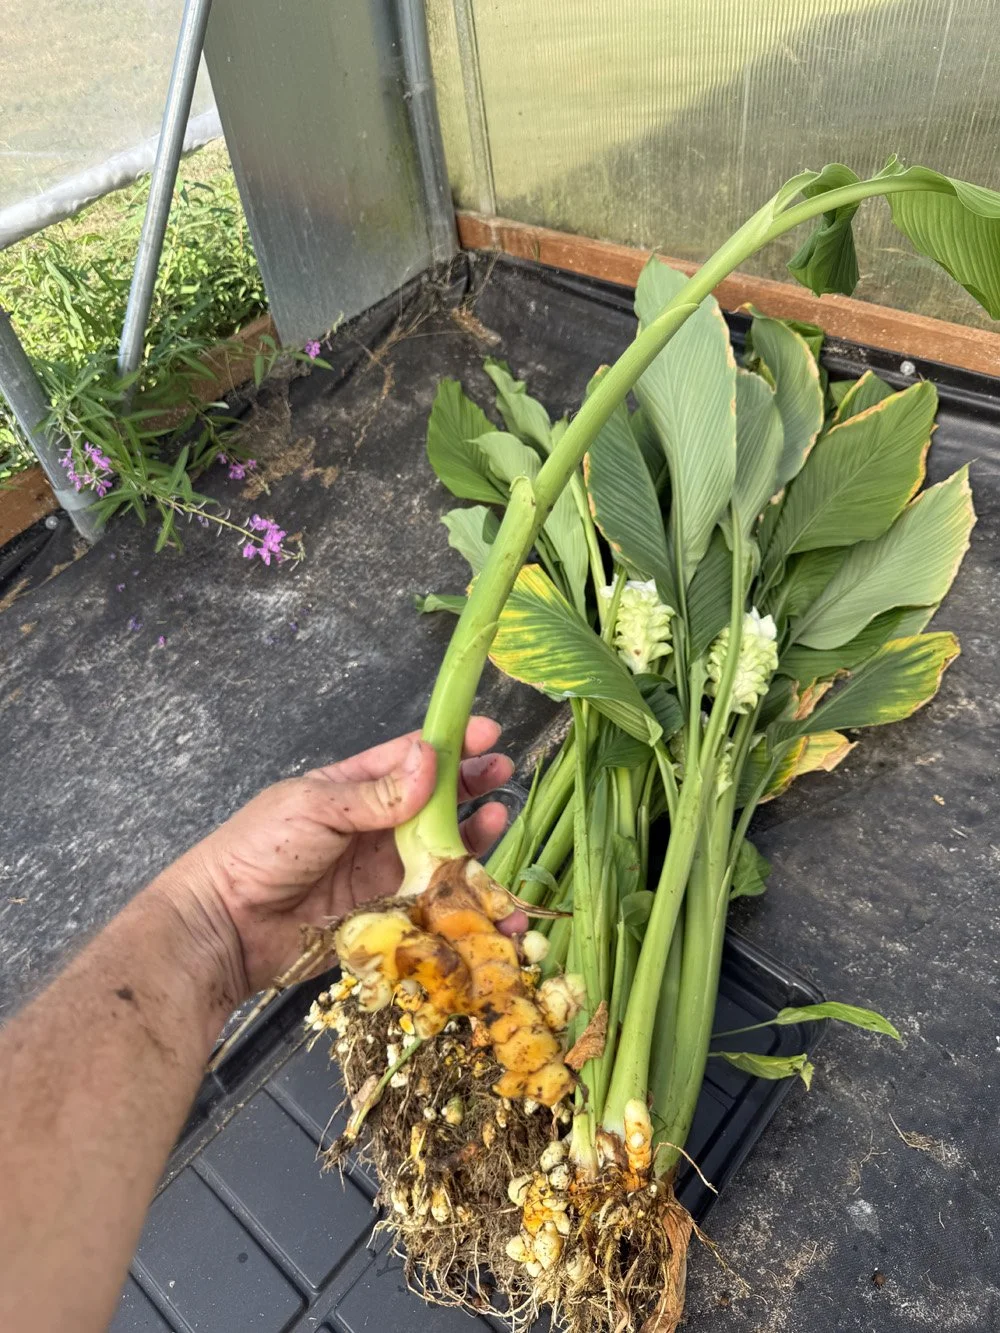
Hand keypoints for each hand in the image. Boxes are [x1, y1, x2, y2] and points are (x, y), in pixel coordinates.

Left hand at [174, 718, 513, 997]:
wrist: (225, 928)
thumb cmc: (258, 851)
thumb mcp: (316, 807)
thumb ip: (376, 793)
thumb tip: (430, 758)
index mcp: (349, 788)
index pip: (406, 759)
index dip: (446, 745)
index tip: (486, 732)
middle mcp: (370, 827)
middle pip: (431, 803)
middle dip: (469, 786)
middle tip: (504, 773)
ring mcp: (378, 871)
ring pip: (437, 849)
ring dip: (472, 836)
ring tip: (499, 819)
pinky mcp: (384, 913)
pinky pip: (429, 898)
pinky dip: (459, 892)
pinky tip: (483, 884)